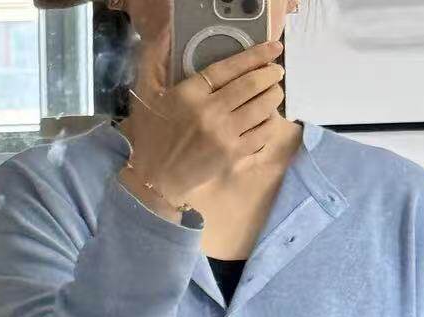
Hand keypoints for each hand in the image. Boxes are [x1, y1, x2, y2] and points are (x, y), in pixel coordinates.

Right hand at [117, 40, 285, 213]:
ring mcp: (224, 136)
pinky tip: (268, 119)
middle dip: (271, 75)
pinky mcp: (232, 157)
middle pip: (252, 86)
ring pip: (261, 109)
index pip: (230, 67)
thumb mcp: (146, 93)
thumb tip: (165, 31)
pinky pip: (261, 136)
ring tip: (275, 93)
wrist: (154, 179)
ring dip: (274, 98)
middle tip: (277, 72)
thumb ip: (154, 59)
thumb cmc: (150, 135)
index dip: (256, 55)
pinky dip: (269, 124)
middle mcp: (210, 112)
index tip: (274, 48)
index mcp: (190, 93)